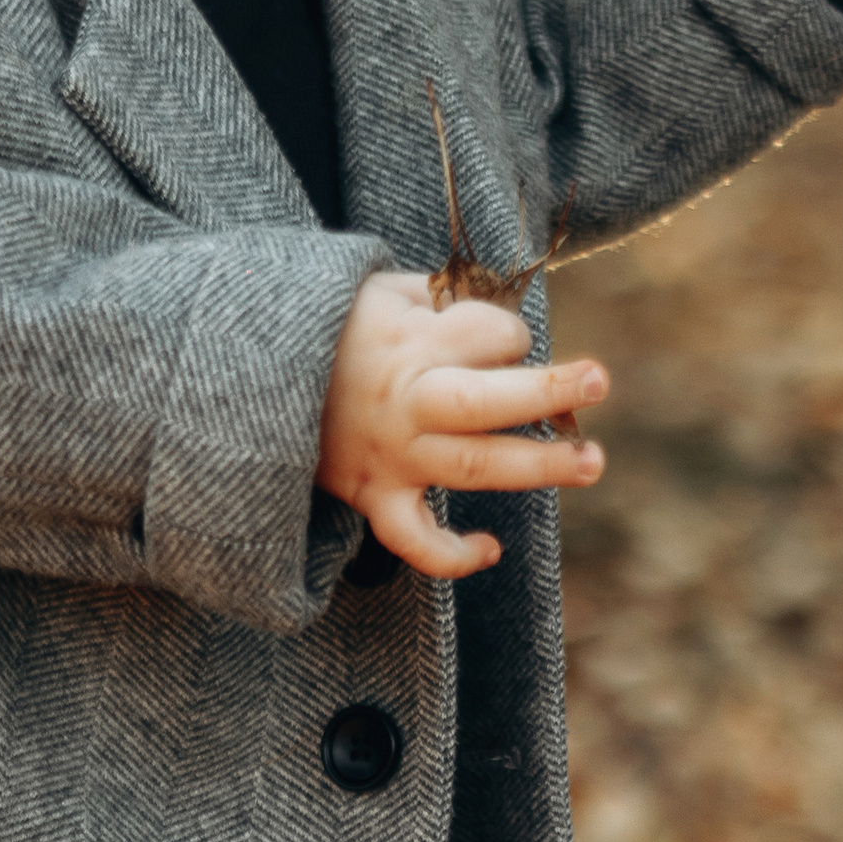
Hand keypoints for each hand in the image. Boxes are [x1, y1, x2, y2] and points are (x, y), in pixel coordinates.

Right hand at [318, 273, 606, 580]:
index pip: (491, 336)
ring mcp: (393, 455)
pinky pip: (413, 539)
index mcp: (412, 344)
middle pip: (490, 403)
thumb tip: (490, 308)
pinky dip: (451, 554)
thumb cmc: (326, 327)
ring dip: (538, 467)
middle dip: (550, 391)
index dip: (506, 332)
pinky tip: (490, 550)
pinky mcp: (371, 496)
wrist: (244, 374)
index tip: (498, 336)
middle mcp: (408, 402)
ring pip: (474, 468)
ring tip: (590, 461)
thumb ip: (439, 296)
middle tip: (599, 380)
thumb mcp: (379, 287)